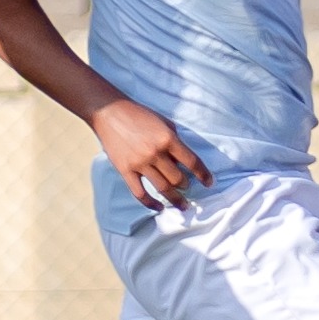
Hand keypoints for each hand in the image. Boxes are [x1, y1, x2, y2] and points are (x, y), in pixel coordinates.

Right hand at [91, 98, 212, 209]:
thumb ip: (175, 140)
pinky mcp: (125, 170)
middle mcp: (156, 152)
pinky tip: (159, 207)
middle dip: (186, 186)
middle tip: (188, 189)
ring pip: (163, 188)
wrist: (109, 112)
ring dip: (175, 199)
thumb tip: (182, 161)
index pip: (192, 161)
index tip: (209, 183)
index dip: (203, 174)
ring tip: (182, 205)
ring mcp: (140, 163)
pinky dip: (150, 203)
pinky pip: (139, 193)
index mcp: (168, 138)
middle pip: (178, 178)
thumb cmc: (139, 115)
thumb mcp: (164, 122)